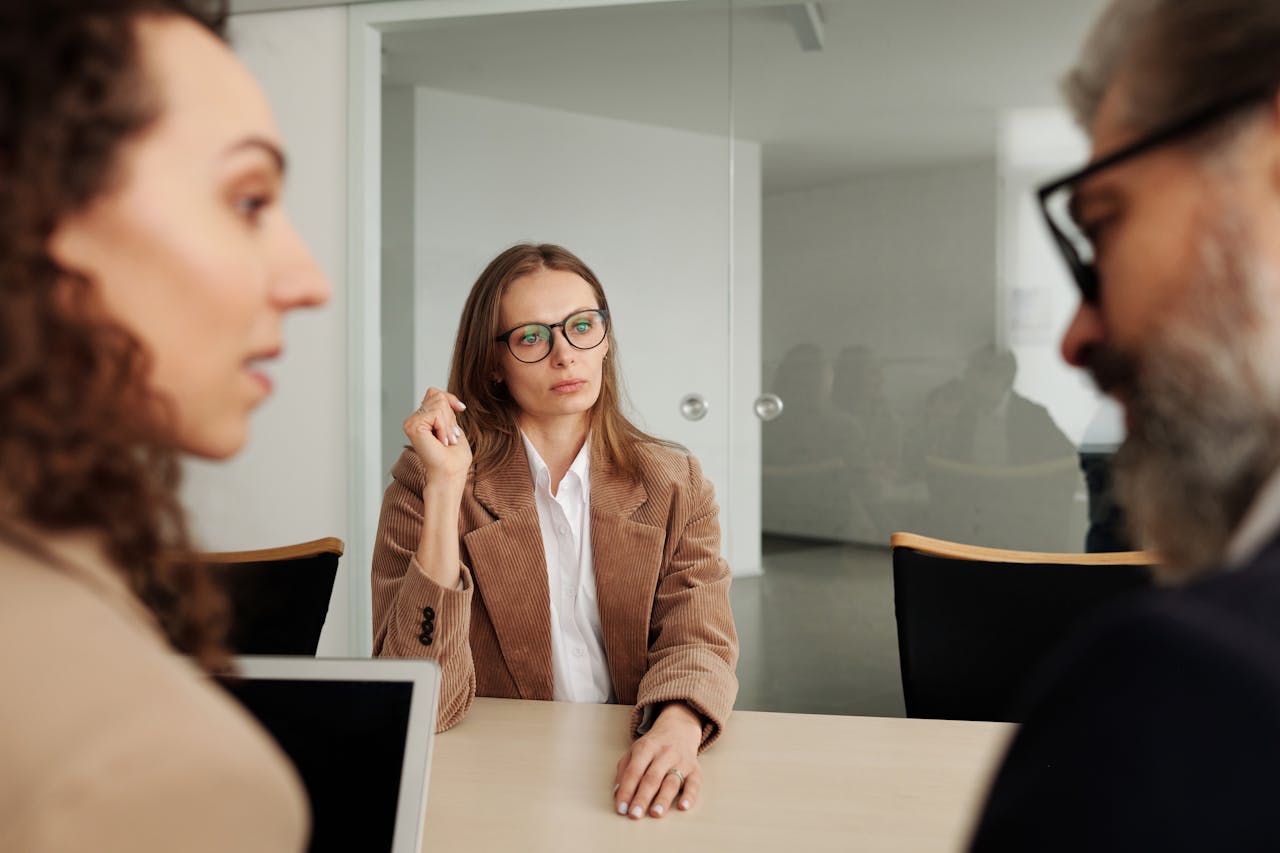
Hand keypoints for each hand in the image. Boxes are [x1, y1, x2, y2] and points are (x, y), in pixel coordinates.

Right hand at [403, 387, 470, 485]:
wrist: (450, 474)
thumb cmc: (454, 458)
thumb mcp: (453, 427)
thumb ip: (445, 411)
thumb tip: (441, 395)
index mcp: (422, 420)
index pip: (435, 393)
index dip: (450, 398)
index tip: (461, 409)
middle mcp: (414, 420)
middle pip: (438, 396)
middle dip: (450, 416)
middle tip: (449, 438)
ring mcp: (411, 423)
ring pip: (438, 402)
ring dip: (448, 424)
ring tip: (445, 441)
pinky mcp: (412, 426)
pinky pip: (436, 413)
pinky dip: (444, 427)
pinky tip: (441, 442)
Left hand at [613, 702, 702, 818]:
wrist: (680, 728)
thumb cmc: (653, 746)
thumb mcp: (635, 751)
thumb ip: (624, 770)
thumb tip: (618, 793)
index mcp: (646, 748)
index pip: (634, 772)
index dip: (626, 791)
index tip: (621, 809)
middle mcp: (664, 754)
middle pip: (652, 778)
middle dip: (642, 798)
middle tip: (634, 815)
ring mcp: (681, 761)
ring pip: (671, 782)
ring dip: (663, 799)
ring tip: (655, 814)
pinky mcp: (695, 770)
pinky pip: (694, 784)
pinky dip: (690, 796)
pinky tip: (683, 806)